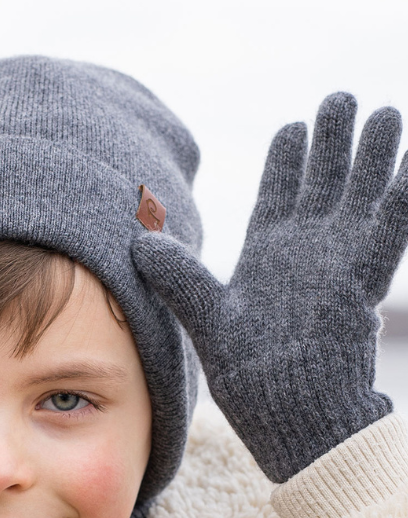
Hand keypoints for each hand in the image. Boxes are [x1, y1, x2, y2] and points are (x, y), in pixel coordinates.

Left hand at [132, 93, 407, 481]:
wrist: (289, 419)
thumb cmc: (248, 380)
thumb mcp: (207, 320)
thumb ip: (180, 278)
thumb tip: (137, 242)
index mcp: (268, 258)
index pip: (280, 196)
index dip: (288, 161)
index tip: (293, 127)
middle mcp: (307, 255)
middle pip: (325, 185)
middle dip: (334, 143)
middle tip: (341, 99)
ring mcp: (339, 266)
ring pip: (361, 198)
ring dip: (372, 158)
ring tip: (386, 112)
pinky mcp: (364, 284)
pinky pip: (388, 233)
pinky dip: (398, 200)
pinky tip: (407, 167)